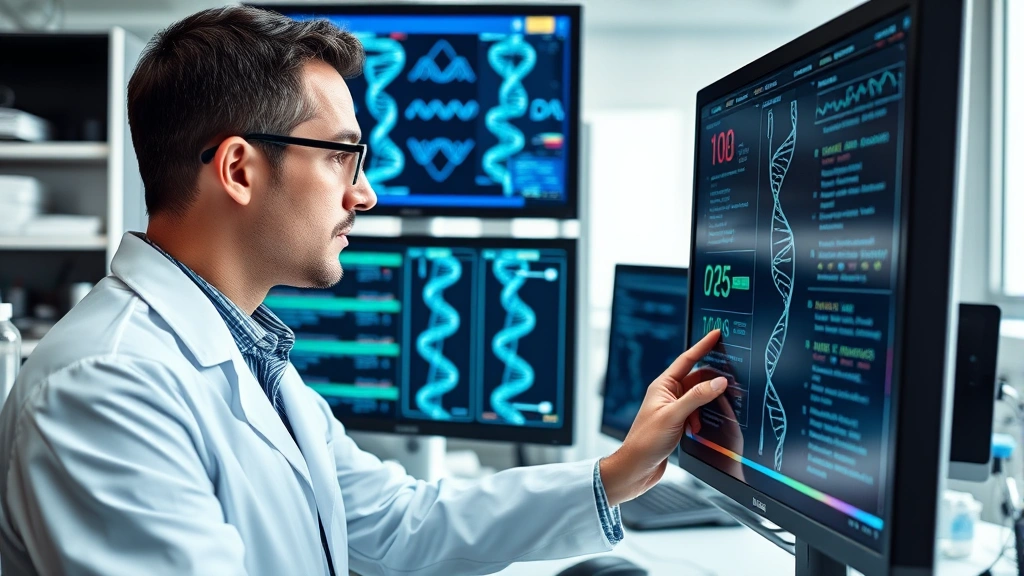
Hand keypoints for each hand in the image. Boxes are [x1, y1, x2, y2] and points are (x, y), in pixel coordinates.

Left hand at [599, 330, 727, 505]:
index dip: (702, 346)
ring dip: (707, 404)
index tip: (716, 334)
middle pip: (696, 379)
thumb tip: (719, 381)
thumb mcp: (675, 416)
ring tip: (716, 408)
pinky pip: (696, 413)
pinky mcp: (676, 424)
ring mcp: (672, 409)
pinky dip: (702, 418)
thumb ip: (697, 397)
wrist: (636, 468)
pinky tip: (699, 428)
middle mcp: (667, 395)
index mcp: (662, 386)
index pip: (687, 360)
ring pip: (698, 398)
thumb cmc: (646, 441)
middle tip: (731, 378)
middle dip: (712, 381)